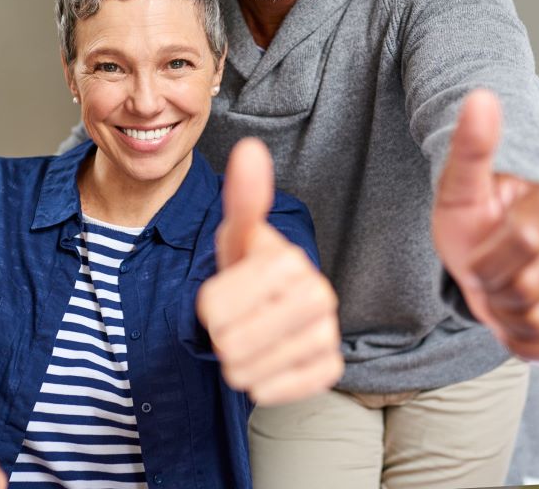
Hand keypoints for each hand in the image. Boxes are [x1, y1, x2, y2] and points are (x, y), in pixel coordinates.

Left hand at [196, 137, 342, 404]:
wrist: (275, 304)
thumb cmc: (249, 266)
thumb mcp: (237, 232)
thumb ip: (243, 196)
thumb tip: (250, 148)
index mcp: (292, 261)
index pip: (214, 307)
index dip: (208, 306)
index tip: (227, 293)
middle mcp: (320, 296)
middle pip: (231, 342)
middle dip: (222, 337)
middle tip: (237, 320)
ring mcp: (328, 333)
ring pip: (250, 372)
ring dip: (238, 363)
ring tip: (251, 339)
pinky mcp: (330, 368)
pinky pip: (277, 391)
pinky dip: (261, 384)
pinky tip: (269, 362)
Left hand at [433, 89, 538, 358]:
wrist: (479, 252)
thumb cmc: (467, 218)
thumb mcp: (458, 185)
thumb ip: (471, 145)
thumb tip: (481, 96)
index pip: (522, 241)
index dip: (486, 258)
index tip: (474, 252)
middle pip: (529, 286)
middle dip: (493, 286)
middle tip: (486, 272)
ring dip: (505, 313)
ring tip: (499, 289)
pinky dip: (523, 339)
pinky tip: (513, 314)